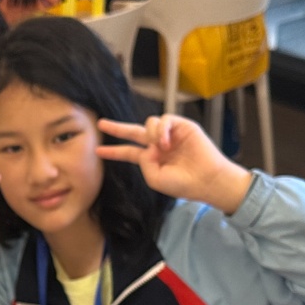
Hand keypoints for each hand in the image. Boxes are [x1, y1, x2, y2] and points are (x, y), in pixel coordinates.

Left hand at [95, 115, 253, 211]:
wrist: (206, 179)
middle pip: (133, 132)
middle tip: (101, 124)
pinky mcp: (182, 126)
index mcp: (151, 159)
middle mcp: (158, 145)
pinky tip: (165, 143)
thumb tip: (146, 145)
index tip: (98, 151)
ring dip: (151, 135)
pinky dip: (161, 130)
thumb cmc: (183, 184)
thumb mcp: (155, 178)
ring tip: (161, 148)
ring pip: (149, 124)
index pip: (129, 152)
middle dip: (117, 128)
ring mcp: (170, 135)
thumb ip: (143, 162)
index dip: (114, 152)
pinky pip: (164, 120)